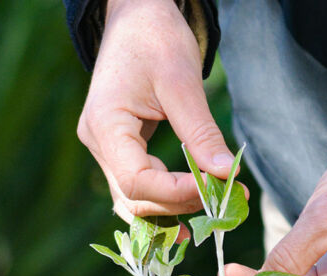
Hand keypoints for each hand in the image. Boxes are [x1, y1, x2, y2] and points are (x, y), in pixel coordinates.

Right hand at [76, 0, 233, 224]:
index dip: (177, 193)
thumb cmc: (155, 38)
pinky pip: (140, 184)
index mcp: (105, 126)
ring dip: (175, 207)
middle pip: (136, 197)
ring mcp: (105, 149)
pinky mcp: (120, 149)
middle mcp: (98, 143)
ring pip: (136, 198)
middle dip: (182, 203)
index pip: (137, 181)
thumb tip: (228, 174)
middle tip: (228, 200)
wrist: (137, 16)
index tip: (218, 186)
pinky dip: (167, 196)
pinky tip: (195, 200)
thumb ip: (201, 132)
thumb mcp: (182, 83)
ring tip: (216, 205)